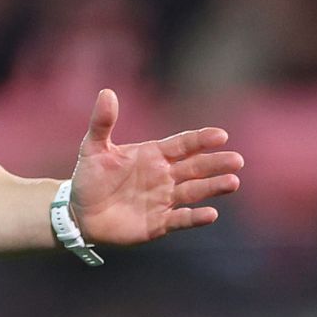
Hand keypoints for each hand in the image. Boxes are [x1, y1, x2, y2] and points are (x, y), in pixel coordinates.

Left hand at [68, 89, 242, 245]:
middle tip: (237, 160)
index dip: (201, 140)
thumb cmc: (90, 177)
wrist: (79, 213)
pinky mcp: (159, 223)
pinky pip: (180, 219)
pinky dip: (196, 218)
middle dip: (216, 164)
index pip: (183, 144)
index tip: (220, 135)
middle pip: (196, 167)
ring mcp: (164, 200)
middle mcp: (165, 176)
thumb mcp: (93, 147)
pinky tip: (211, 214)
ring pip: (195, 192)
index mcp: (154, 154)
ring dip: (213, 187)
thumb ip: (103, 122)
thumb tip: (107, 92)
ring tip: (232, 182)